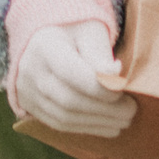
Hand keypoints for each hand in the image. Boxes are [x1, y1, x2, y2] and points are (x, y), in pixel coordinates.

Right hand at [15, 21, 137, 136]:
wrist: (44, 37)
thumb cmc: (74, 30)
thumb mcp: (90, 30)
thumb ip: (100, 53)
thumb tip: (114, 77)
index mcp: (44, 46)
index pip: (70, 73)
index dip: (100, 86)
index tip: (123, 87)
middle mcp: (30, 72)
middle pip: (68, 99)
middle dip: (105, 109)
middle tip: (131, 109)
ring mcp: (27, 92)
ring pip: (64, 117)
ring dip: (99, 122)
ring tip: (124, 120)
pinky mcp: (31, 107)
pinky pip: (59, 124)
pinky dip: (87, 128)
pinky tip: (109, 126)